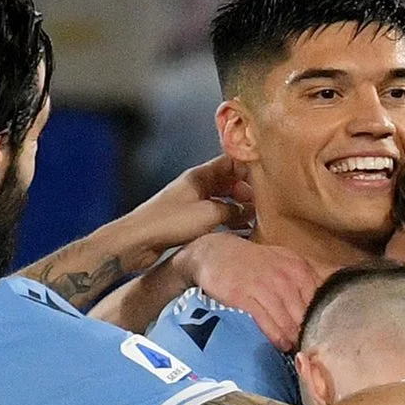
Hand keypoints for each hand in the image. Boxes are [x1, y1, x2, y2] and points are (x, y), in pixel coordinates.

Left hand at [121, 154, 250, 256]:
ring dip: (238, 207)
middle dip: (247, 191)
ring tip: (255, 218)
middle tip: (262, 203)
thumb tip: (249, 210)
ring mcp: (192, 203)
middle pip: (228, 181)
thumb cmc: (168, 222)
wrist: (138, 241)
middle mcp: (196, 186)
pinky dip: (228, 220)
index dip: (248, 168)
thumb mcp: (209, 213)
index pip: (230, 162)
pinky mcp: (188, 220)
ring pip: (223, 199)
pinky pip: (215, 215)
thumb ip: (233, 209)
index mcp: (199, 176)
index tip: (266, 177)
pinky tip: (239, 230)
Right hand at [168, 232, 320, 350]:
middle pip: (305, 313)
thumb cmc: (253, 262)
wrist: (215, 253)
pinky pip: (266, 321)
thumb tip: (329, 300)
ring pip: (287, 320)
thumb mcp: (283, 261)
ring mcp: (264, 285)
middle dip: (309, 332)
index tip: (325, 334)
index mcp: (298, 267)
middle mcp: (285, 275)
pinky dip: (275, 336)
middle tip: (311, 348)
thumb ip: (305, 279)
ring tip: (296, 349)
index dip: (323, 319)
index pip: (319, 298)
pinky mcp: (244, 296)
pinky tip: (281, 345)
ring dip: (293, 338)